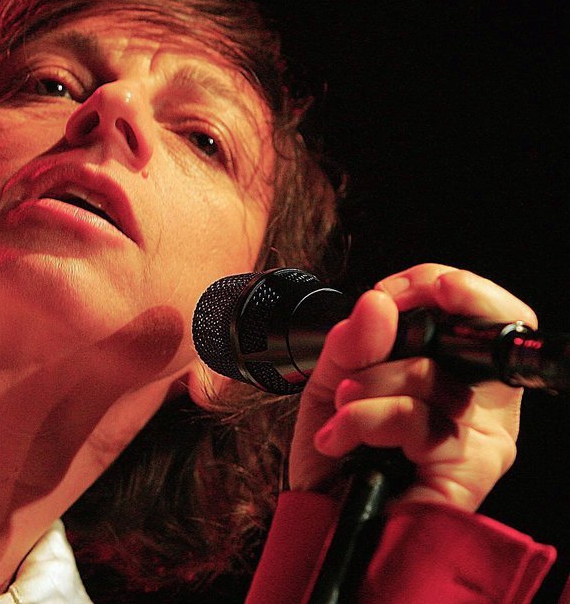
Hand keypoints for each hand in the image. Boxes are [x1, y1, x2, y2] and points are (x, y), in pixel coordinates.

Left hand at [289, 263, 535, 510]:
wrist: (316, 519)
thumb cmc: (335, 452)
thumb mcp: (329, 380)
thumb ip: (350, 341)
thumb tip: (379, 302)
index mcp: (457, 374)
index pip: (491, 315)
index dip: (460, 290)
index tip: (402, 289)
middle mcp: (481, 405)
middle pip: (477, 340)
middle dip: (404, 332)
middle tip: (361, 346)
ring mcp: (481, 440)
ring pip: (432, 377)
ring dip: (368, 385)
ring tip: (340, 406)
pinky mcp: (469, 474)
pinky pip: (419, 421)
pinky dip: (366, 420)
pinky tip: (341, 440)